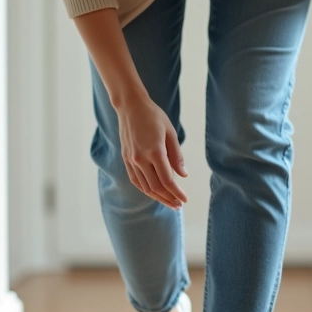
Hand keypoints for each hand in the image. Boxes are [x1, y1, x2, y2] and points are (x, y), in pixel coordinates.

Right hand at [116, 93, 187, 209]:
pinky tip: (154, 193)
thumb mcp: (171, 133)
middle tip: (179, 205)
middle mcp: (140, 159)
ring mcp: (131, 160)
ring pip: (145, 186)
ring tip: (169, 202)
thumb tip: (183, 175)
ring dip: (158, 197)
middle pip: (156, 187)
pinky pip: (136, 180)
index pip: (167, 180)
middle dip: (169, 198)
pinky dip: (145, 189)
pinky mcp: (126, 159)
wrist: (130, 107)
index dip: (177, 193)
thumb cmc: (154, 117)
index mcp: (154, 151)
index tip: (185, 200)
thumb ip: (177, 156)